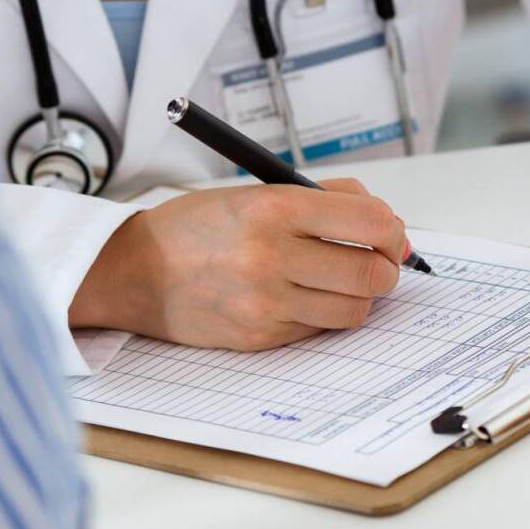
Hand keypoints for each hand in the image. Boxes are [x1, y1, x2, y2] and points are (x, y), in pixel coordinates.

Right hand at [69, 178, 407, 348]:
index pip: (369, 221)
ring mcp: (268, 303)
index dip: (392, 229)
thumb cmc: (198, 225)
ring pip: (354, 308)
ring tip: (339, 277)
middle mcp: (273, 256)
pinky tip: (303, 294)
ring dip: (359, 294)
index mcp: (275, 207)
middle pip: (371, 272)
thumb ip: (323, 198)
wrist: (137, 270)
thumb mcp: (256, 191)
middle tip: (377, 258)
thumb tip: (386, 221)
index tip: (390, 231)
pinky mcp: (262, 338)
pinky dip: (324, 312)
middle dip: (386, 266)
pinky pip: (320, 329)